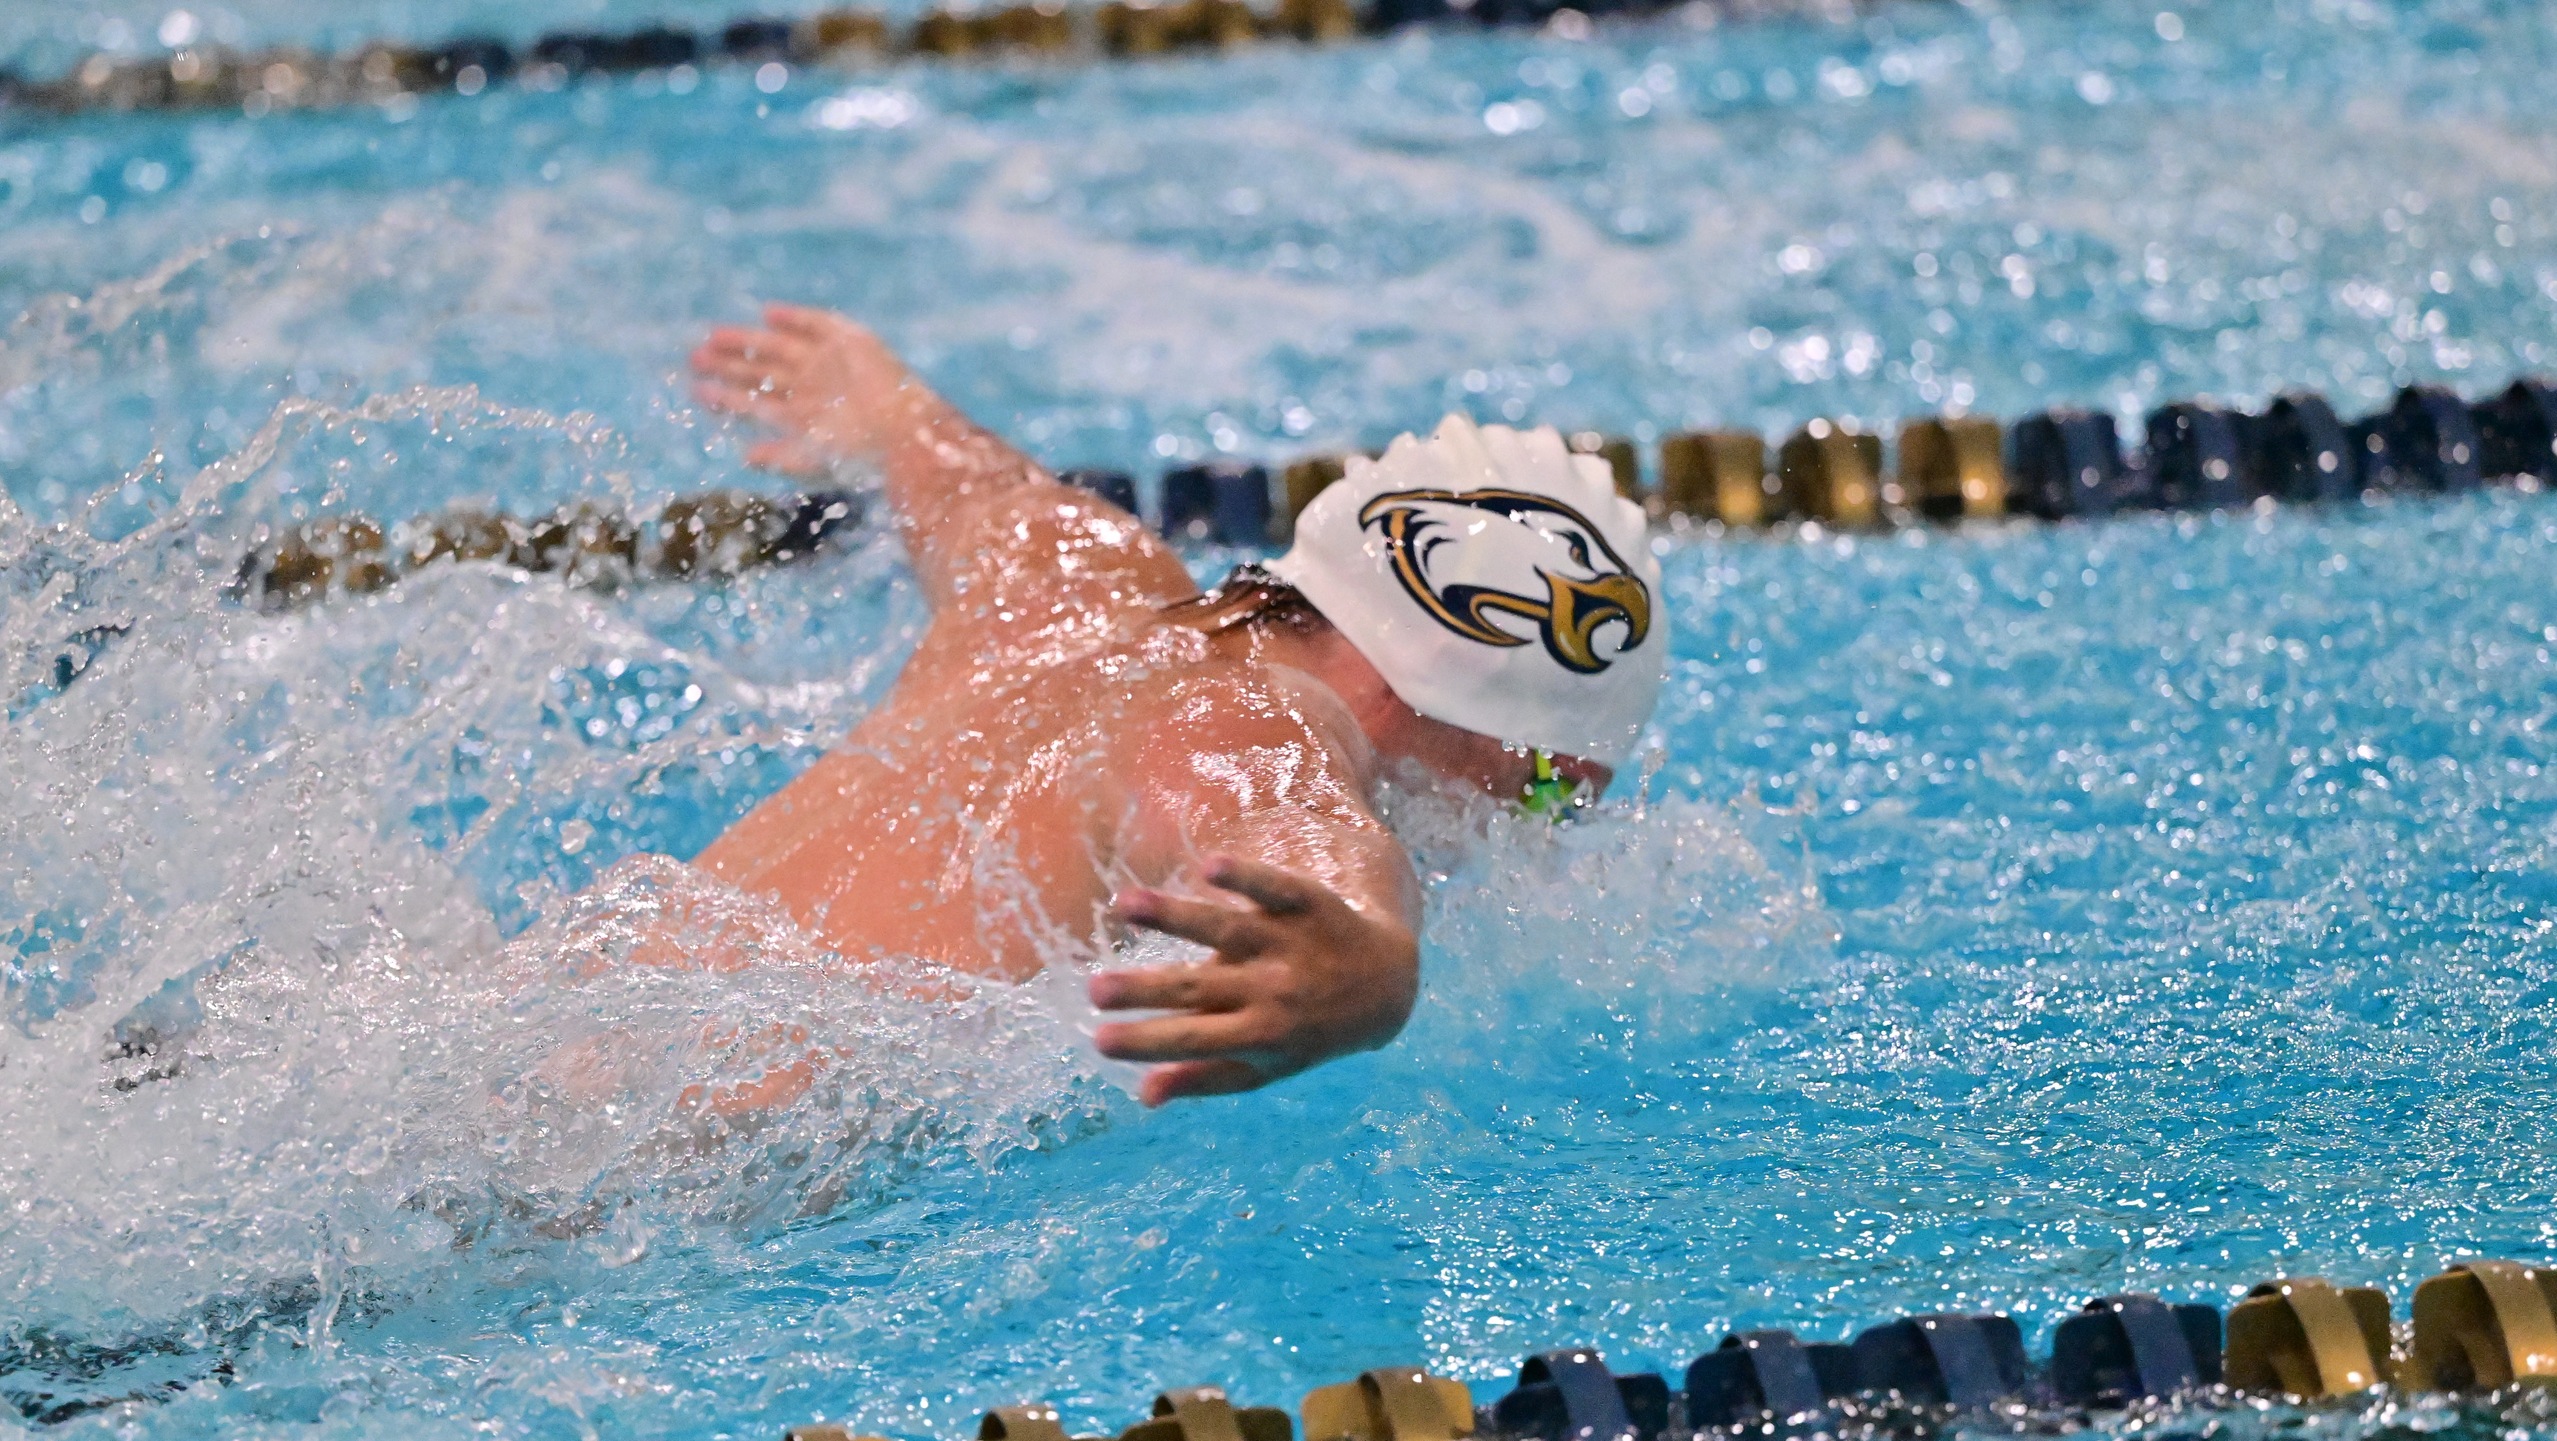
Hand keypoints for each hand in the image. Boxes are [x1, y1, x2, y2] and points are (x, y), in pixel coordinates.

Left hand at [690, 304, 941, 474]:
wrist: (901, 435)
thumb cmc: (860, 456)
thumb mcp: (812, 461)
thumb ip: (779, 457)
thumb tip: (745, 456)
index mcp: (801, 415)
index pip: (755, 401)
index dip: (725, 395)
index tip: (696, 389)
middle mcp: (811, 387)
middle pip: (761, 370)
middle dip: (727, 365)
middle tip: (693, 358)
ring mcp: (829, 363)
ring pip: (779, 347)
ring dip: (747, 341)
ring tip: (713, 337)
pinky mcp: (852, 342)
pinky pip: (819, 324)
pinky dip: (795, 318)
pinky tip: (768, 313)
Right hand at [1091, 855, 1420, 1106]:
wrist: (1386, 987)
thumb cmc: (1311, 1032)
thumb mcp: (1267, 1066)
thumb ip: (1205, 1077)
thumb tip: (1143, 1095)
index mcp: (1260, 1034)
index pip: (1193, 1039)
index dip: (1147, 1042)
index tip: (1098, 1040)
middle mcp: (1272, 989)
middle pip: (1199, 987)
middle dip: (1144, 989)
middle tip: (1093, 989)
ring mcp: (1287, 943)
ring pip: (1225, 929)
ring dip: (1174, 916)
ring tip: (1123, 905)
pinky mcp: (1306, 903)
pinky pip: (1274, 889)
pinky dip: (1245, 878)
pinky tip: (1208, 866)